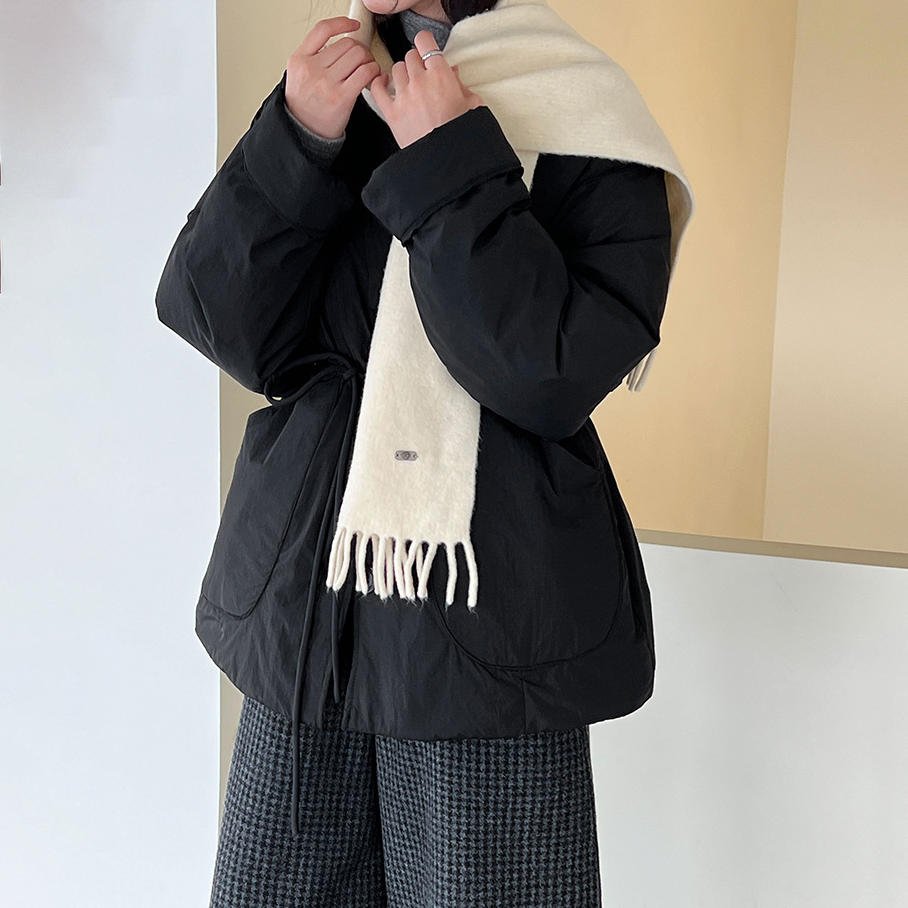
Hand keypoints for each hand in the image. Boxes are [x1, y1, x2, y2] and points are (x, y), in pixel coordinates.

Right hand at [284, 17, 381, 139]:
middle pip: (347, 43)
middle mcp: (311, 68)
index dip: (342, 23)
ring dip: (369, 61)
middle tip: (364, 60)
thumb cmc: (306, 106)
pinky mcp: (341, 97)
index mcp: (299, 59)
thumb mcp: (299, 75)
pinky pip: (365, 73)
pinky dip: (374, 72)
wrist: (304, 132)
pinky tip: (373, 78)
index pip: (322, 30)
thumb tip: (342, 43)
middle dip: (361, 49)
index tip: (354, 25)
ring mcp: (325, 83)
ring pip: (358, 55)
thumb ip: (315, 57)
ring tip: (368, 70)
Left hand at [368, 30, 485, 147]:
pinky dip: (378, 83)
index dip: (425, 43)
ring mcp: (404, 97)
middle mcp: (420, 82)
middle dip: (416, 62)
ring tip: (408, 83)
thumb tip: (453, 72)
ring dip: (401, 73)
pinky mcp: (392, 114)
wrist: (447, 161)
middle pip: (410, 56)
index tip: (426, 49)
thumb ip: (461, 85)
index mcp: (441, 75)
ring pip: (395, 69)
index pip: (425, 42)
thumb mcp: (473, 106)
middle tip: (422, 73)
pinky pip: (377, 89)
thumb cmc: (462, 136)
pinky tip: (382, 83)